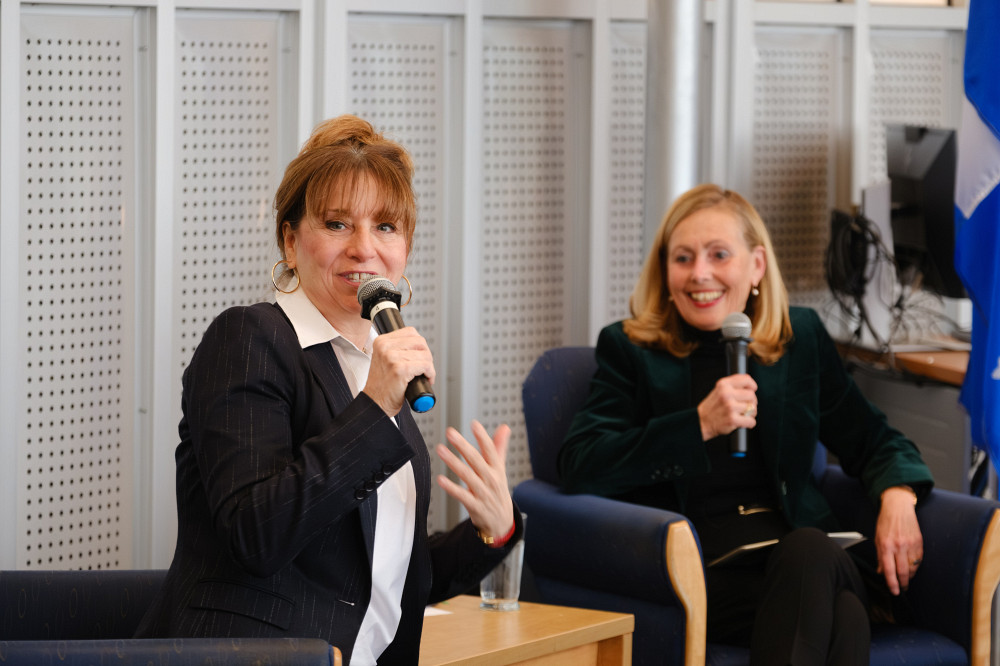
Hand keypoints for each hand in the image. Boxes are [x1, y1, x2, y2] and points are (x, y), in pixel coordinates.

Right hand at [362, 327, 434, 415]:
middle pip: (420, 342)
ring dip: (429, 367)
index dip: (420, 346)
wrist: (375, 403)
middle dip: (426, 356)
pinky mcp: (400, 369)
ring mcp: (392, 357)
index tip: (419, 356)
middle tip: (423, 368)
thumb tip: (420, 346)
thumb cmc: (382, 385)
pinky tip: (425, 380)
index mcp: (381, 341)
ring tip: (422, 375)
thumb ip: (398, 348)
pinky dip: (430, 374)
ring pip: (425, 355)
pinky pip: (425, 366)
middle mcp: (385, 347)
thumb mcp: (385, 359)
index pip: (411, 332)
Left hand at [435, 421, 514, 539]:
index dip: (483, 437)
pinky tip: (441, 479)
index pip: (491, 450)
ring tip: (441, 450)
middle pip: (476, 460)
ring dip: (453, 462)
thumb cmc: (497, 492)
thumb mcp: (500, 469)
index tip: (474, 424)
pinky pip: (462, 495)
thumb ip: (499, 448)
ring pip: (467, 475)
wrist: (502, 523)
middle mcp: (491, 479)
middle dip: (463, 445)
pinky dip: (451, 488)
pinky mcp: (475, 506)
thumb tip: (504, 427)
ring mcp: (483, 493)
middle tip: (450, 433)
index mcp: (497, 469)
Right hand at [696, 374, 758, 440]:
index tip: (752, 390)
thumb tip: (751, 386)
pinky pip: (751, 421)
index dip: (752, 386)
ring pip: (753, 408)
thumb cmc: (712, 407)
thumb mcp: (719, 390)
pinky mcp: (732, 419)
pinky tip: (742, 422)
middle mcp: (726, 394)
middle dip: (752, 402)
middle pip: (752, 395)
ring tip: (742, 415)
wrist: (701, 421)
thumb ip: (733, 386)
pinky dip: (749, 423)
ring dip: (751, 414)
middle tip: (745, 407)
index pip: (746, 379)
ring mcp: (730, 407)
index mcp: (724, 385)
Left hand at [875, 486, 922, 594]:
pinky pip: (919, 560)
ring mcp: (911, 544)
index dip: (892, 583)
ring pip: (913, 567)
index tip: (894, 591)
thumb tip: (881, 571)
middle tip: (901, 589)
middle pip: (903, 571)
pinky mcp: (919, 542)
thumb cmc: (885, 522)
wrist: (898, 507)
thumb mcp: (877, 538)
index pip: (889, 569)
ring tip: (905, 579)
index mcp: (886, 545)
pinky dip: (915, 566)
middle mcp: (899, 546)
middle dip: (902, 583)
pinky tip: (912, 568)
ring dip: (909, 576)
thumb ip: (880, 556)